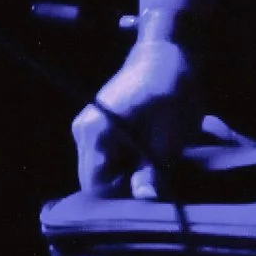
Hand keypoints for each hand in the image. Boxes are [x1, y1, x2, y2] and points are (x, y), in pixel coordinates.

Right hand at [73, 26, 207, 196]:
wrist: (168, 56)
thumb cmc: (172, 92)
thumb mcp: (169, 136)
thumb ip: (152, 170)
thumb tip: (145, 198)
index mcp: (94, 131)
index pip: (95, 186)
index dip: (121, 198)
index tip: (148, 197)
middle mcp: (83, 131)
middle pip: (96, 181)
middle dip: (125, 188)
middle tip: (156, 182)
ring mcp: (89, 128)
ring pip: (104, 171)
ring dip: (128, 175)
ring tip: (155, 165)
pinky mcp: (99, 128)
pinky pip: (108, 159)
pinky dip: (127, 163)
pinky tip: (148, 155)